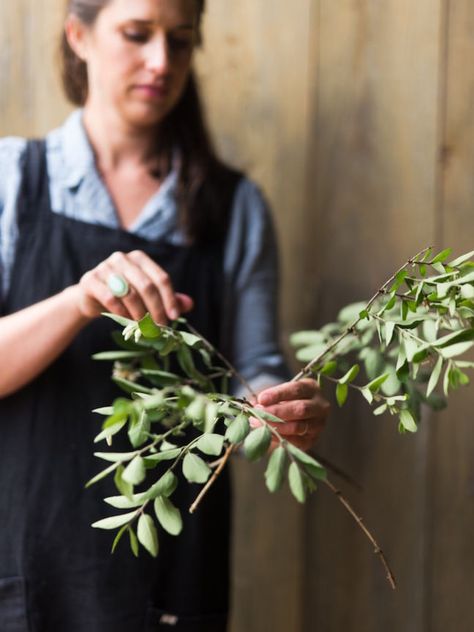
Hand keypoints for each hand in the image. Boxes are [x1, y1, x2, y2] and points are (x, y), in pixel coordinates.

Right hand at [73, 250, 193, 322]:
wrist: (90, 298)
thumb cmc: (124, 296)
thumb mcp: (147, 296)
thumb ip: (168, 298)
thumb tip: (190, 304)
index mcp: (140, 258)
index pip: (161, 278)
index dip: (170, 299)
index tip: (174, 317)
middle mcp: (122, 258)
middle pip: (147, 286)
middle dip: (156, 310)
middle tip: (160, 327)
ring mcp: (105, 267)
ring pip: (130, 294)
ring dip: (139, 314)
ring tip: (144, 327)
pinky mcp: (91, 280)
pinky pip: (111, 298)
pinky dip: (121, 313)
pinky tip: (126, 321)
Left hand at [254, 378, 328, 450]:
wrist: (296, 416)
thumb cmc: (286, 400)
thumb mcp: (281, 393)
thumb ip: (271, 398)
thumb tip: (257, 405)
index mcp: (312, 388)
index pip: (296, 389)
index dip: (278, 394)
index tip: (262, 399)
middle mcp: (320, 406)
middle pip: (300, 409)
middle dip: (277, 412)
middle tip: (259, 413)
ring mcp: (318, 424)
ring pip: (298, 426)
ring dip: (275, 426)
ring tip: (258, 423)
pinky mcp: (312, 440)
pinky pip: (295, 441)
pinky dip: (279, 437)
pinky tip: (266, 433)